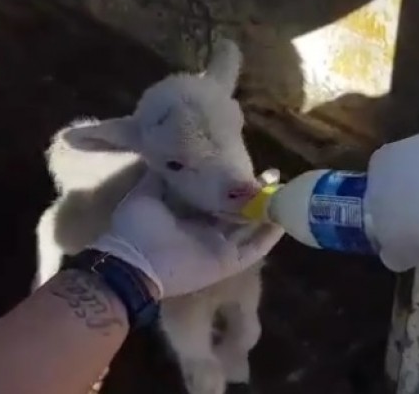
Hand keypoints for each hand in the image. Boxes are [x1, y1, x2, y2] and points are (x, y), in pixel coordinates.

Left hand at [88, 172, 284, 298]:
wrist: (134, 262)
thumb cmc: (136, 227)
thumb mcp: (146, 192)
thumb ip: (160, 177)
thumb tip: (171, 156)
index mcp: (188, 214)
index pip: (217, 196)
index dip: (231, 182)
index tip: (245, 163)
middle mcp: (206, 229)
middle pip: (238, 211)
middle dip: (255, 194)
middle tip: (273, 174)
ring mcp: (219, 246)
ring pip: (250, 228)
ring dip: (266, 211)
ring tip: (284, 191)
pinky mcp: (227, 262)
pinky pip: (253, 249)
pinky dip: (268, 237)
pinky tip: (283, 219)